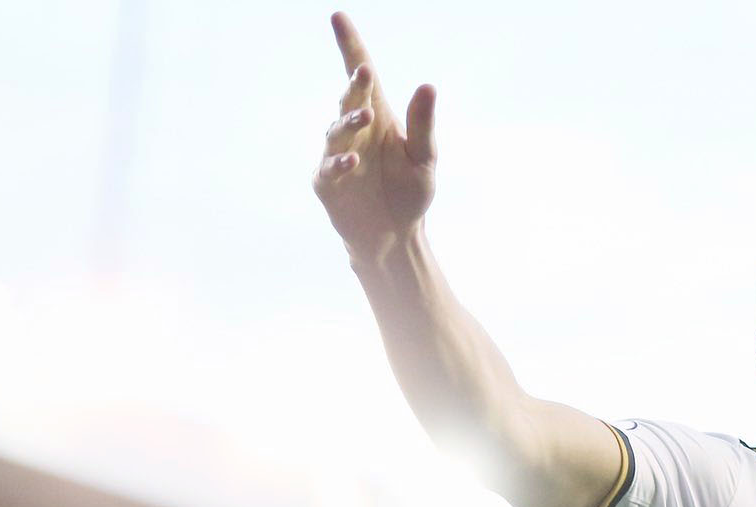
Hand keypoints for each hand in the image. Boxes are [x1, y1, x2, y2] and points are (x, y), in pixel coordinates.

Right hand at [312, 12, 436, 260]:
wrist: (396, 235)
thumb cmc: (410, 193)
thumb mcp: (425, 158)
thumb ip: (423, 124)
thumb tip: (428, 86)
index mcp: (379, 117)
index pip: (362, 75)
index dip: (350, 45)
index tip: (339, 17)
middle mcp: (355, 130)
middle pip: (349, 98)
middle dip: (355, 85)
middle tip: (364, 72)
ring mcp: (338, 154)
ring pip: (337, 130)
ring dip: (350, 121)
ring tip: (366, 115)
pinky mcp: (327, 182)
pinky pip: (330, 167)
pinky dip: (340, 163)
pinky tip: (353, 161)